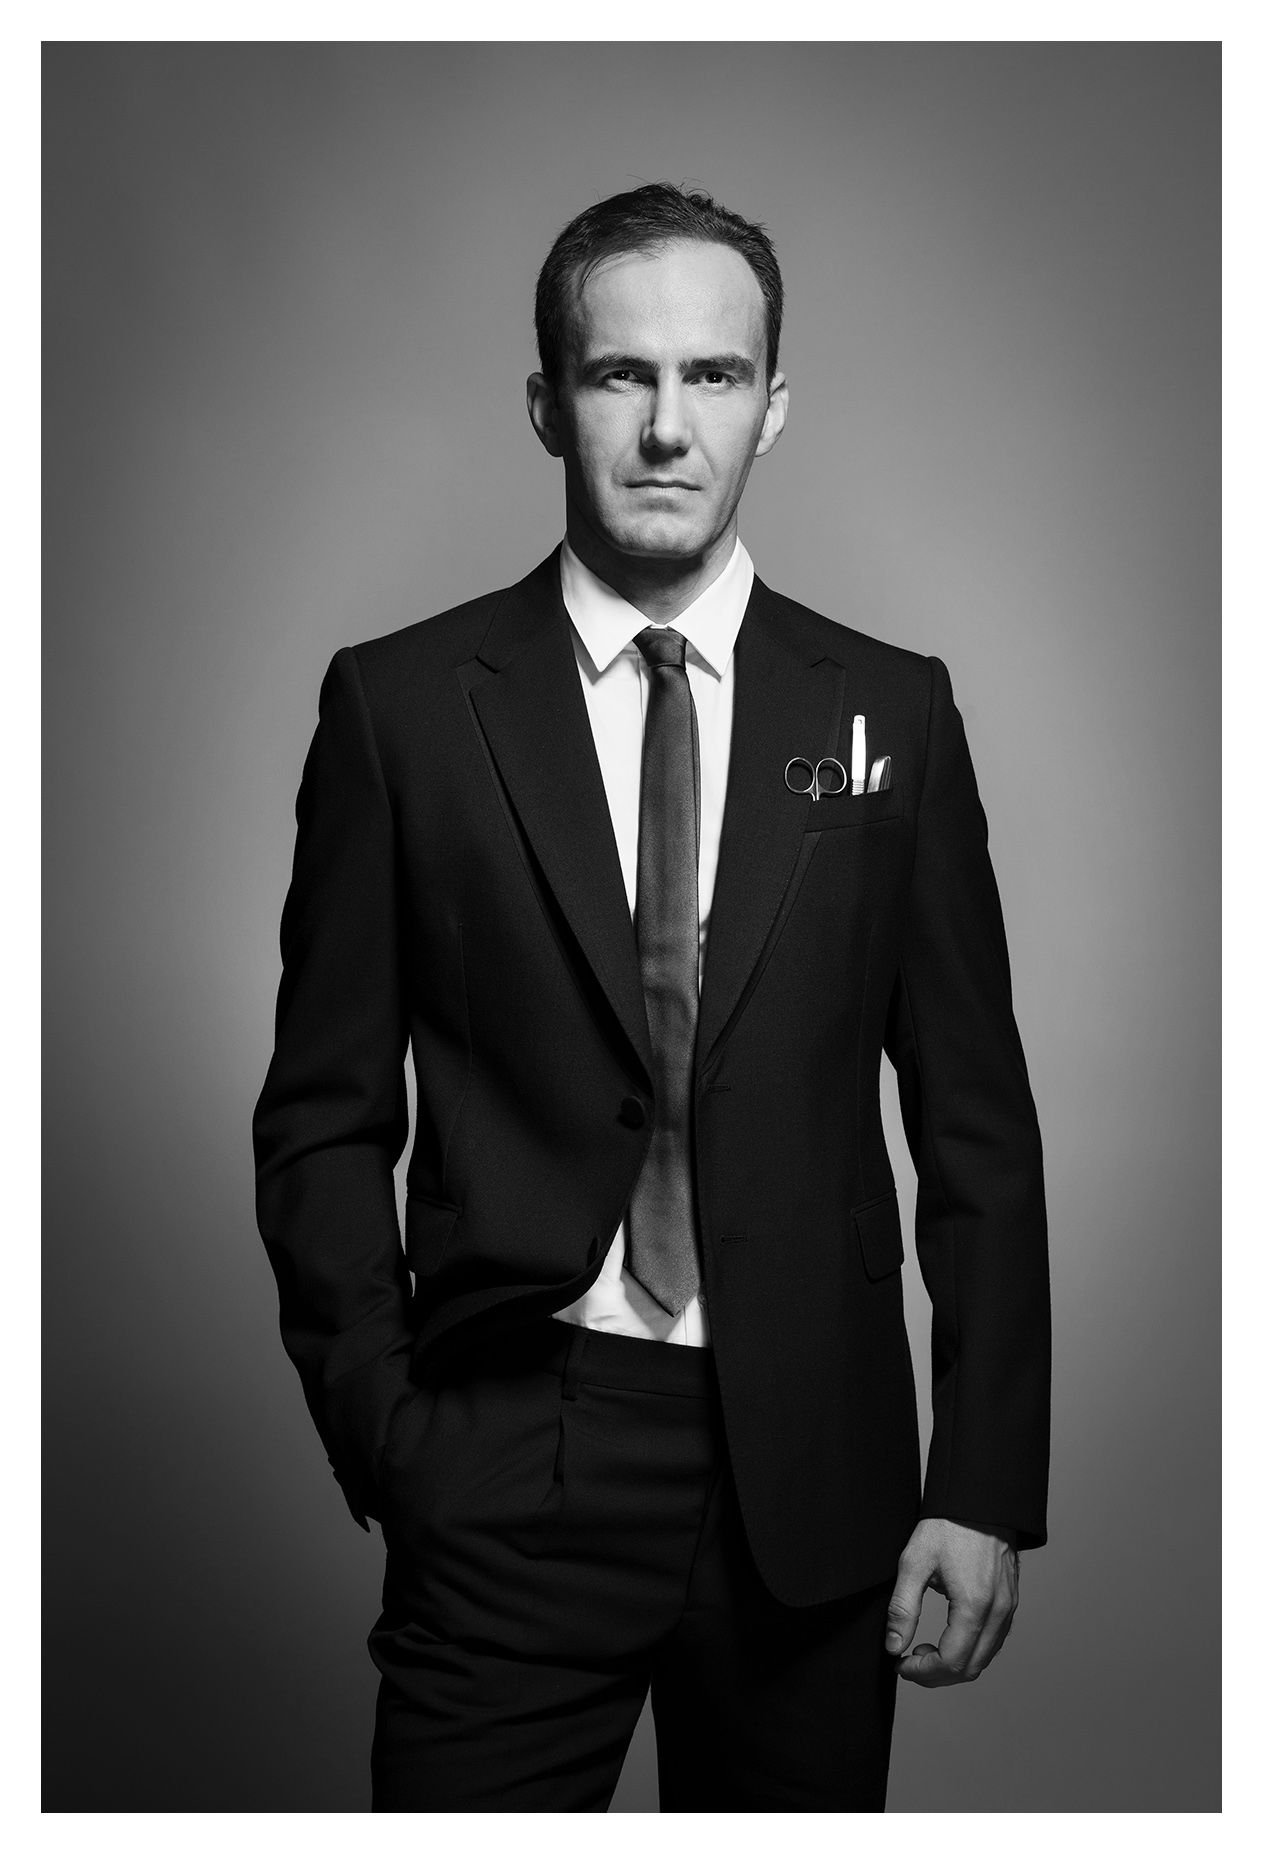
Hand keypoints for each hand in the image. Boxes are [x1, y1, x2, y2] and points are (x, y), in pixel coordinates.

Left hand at [885, 1517, 1018, 1686]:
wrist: (980, 1499)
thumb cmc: (947, 1525)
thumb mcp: (914, 1561)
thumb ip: (902, 1607)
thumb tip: (894, 1647)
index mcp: (974, 1605)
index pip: (951, 1662)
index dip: (922, 1672)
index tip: (900, 1665)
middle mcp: (998, 1612)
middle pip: (970, 1668)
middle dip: (936, 1674)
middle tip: (908, 1661)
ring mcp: (1008, 1608)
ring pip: (984, 1659)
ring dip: (954, 1664)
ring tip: (924, 1648)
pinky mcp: (1010, 1602)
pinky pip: (993, 1642)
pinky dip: (970, 1651)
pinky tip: (948, 1636)